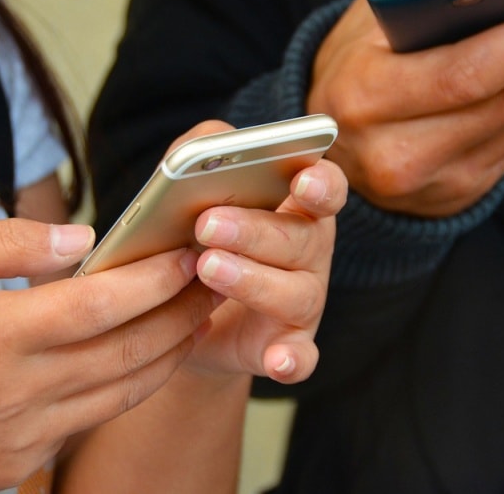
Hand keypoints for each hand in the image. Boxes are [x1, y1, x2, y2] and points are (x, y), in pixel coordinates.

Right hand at [0, 219, 216, 492]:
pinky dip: (121, 390)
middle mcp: (18, 392)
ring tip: (194, 323)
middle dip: (181, 316)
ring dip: (166, 357)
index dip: (156, 280)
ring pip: (119, 394)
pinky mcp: (14, 464)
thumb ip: (7, 244)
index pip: (103, 304)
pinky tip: (137, 363)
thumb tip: (81, 238)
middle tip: (214, 283)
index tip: (190, 254)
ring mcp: (20, 436)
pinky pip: (85, 422)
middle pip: (128, 352)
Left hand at [168, 122, 347, 384]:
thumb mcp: (192, 190)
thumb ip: (201, 153)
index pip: (325, 188)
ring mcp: (304, 303)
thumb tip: (210, 142)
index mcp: (298, 208)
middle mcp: (311, 254)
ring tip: (207, 268)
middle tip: (207, 224)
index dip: (319, 183)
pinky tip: (277, 360)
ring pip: (296, 293)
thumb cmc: (194, 237)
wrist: (177, 314)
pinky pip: (301, 357)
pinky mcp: (288, 347)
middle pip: (302, 239)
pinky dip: (293, 360)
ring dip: (254, 281)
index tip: (300, 180)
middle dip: (256, 230)